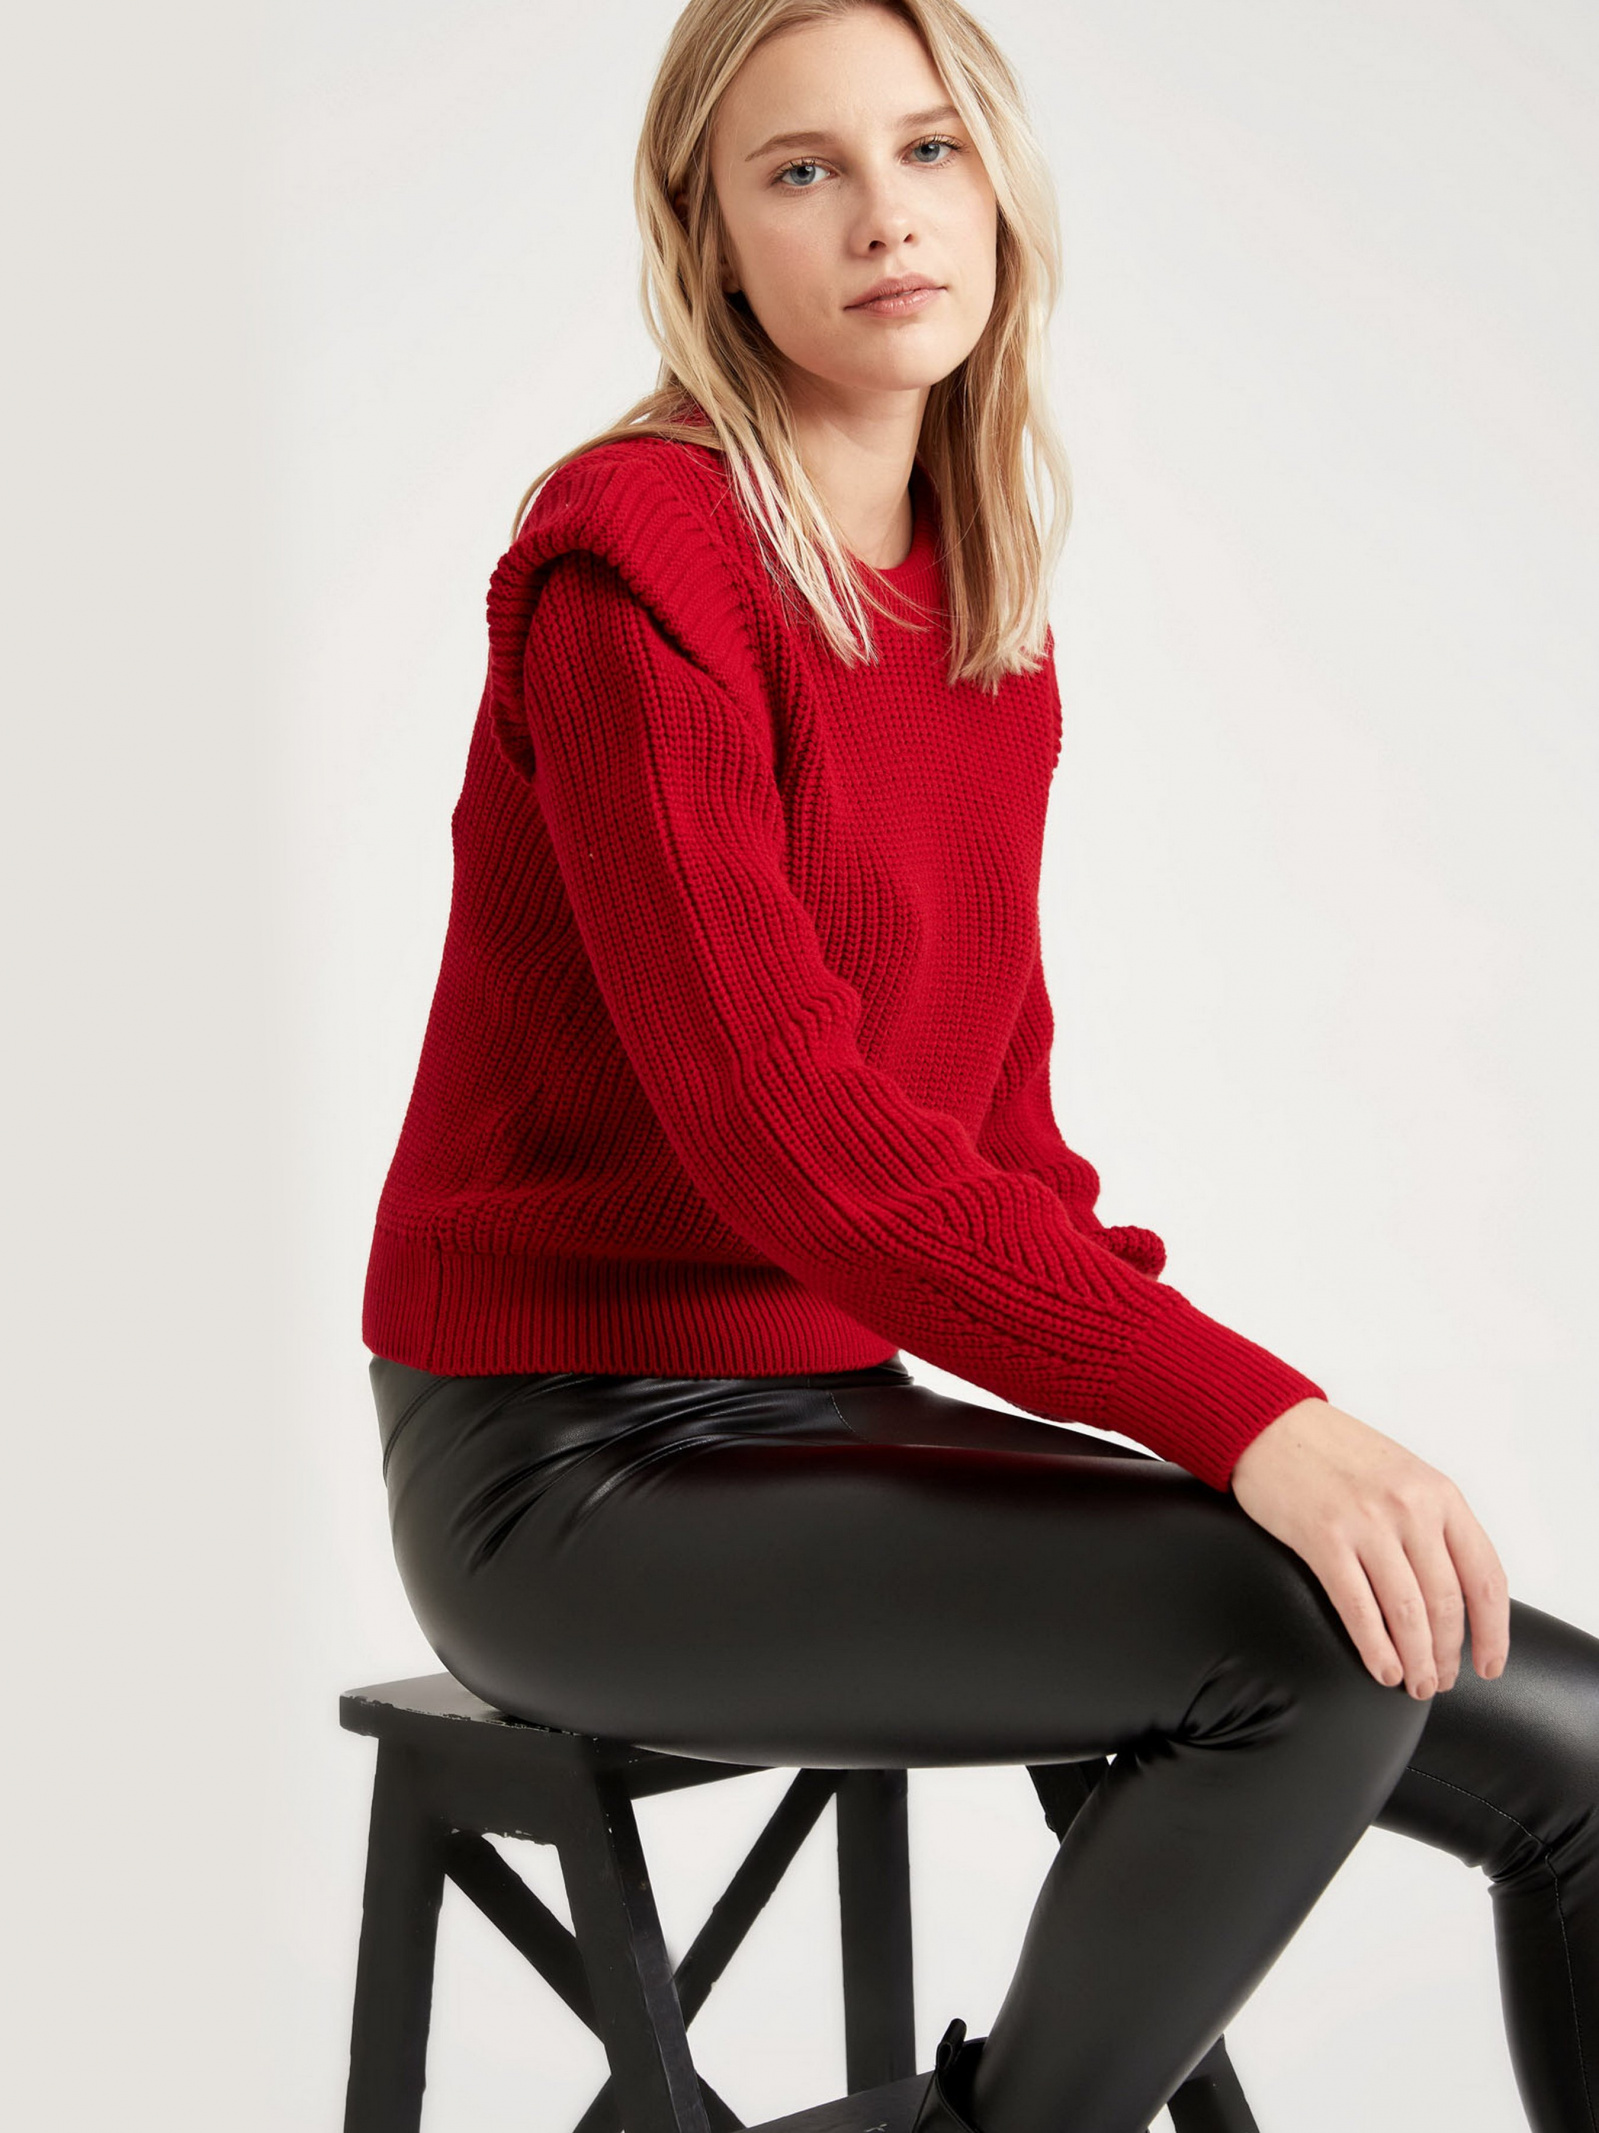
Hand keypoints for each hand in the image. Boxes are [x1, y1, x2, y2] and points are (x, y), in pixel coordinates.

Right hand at [1229, 1398, 1509, 1697]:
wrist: (1268, 1422)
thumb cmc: (1334, 1452)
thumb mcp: (1403, 1475)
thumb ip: (1433, 1523)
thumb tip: (1455, 1592)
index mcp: (1438, 1494)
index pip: (1484, 1576)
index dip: (1493, 1631)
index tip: (1490, 1664)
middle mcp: (1409, 1508)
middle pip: (1445, 1603)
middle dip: (1447, 1654)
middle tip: (1440, 1680)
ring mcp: (1366, 1523)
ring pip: (1407, 1613)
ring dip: (1415, 1660)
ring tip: (1414, 1683)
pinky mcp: (1322, 1538)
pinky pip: (1358, 1608)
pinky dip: (1375, 1648)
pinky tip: (1381, 1668)